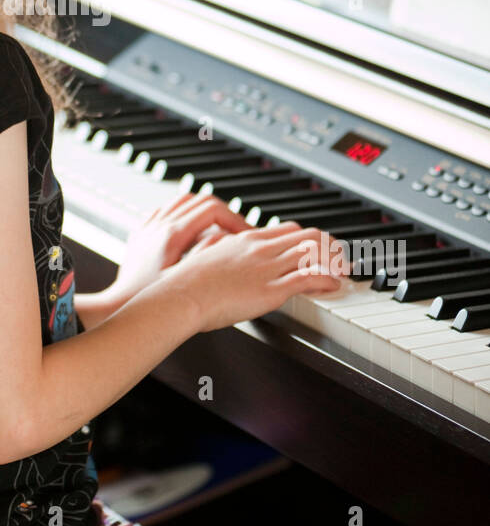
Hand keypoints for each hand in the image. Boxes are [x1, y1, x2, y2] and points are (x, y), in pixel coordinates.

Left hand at [106, 190, 256, 309]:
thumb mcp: (186, 281)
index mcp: (172, 235)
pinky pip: (167, 210)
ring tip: (221, 228)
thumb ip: (209, 257)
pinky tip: (193, 230)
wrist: (117, 307)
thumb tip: (230, 241)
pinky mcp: (142, 233)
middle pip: (202, 200)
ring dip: (206, 210)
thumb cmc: (149, 301)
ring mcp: (149, 226)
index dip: (236, 218)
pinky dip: (186, 214)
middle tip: (240, 231)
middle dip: (226, 213)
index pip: (213, 209)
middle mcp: (159, 225)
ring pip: (184, 200)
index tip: (247, 234)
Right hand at [171, 221, 350, 332]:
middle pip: (308, 236)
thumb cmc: (188, 280)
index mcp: (246, 240)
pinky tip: (334, 285)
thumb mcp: (206, 253)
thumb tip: (222, 244)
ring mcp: (268, 268)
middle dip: (330, 246)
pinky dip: (328, 279)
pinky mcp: (271, 290)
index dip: (309, 237)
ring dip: (335, 261)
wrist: (181, 296)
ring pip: (314, 253)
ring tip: (343, 270)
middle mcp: (261, 249)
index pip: (289, 230)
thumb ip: (220, 246)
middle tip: (340, 257)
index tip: (318, 246)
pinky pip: (309, 278)